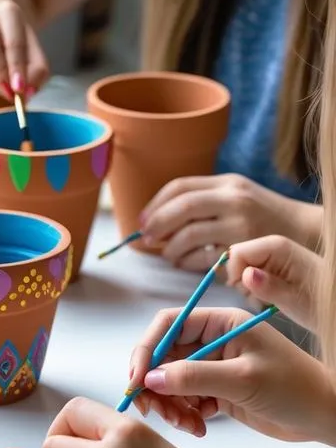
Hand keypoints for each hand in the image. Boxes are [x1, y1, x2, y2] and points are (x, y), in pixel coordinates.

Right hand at [0, 0, 49, 96]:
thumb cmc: (14, 40)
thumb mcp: (33, 50)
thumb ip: (37, 70)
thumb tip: (29, 91)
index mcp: (8, 11)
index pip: (12, 41)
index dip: (16, 67)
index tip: (20, 89)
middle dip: (0, 74)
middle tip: (10, 93)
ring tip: (1, 89)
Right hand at [127, 306, 335, 442]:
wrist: (324, 416)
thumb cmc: (294, 388)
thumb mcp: (242, 379)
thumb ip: (194, 377)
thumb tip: (149, 379)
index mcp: (220, 323)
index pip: (168, 324)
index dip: (147, 349)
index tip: (136, 380)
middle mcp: (213, 341)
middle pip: (164, 356)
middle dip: (155, 384)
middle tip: (153, 411)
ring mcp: (214, 367)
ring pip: (171, 381)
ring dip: (170, 404)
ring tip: (185, 424)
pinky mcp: (218, 391)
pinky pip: (186, 400)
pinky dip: (184, 415)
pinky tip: (199, 428)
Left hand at [140, 174, 319, 271]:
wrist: (304, 233)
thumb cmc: (262, 217)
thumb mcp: (236, 197)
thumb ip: (204, 202)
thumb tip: (158, 219)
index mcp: (227, 183)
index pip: (181, 186)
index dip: (156, 204)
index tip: (143, 220)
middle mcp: (234, 199)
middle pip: (183, 207)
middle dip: (158, 223)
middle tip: (147, 238)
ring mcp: (241, 225)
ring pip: (191, 234)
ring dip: (171, 247)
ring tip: (168, 254)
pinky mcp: (245, 250)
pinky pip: (206, 257)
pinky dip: (188, 262)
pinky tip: (185, 263)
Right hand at [226, 236, 319, 331]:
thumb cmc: (320, 304)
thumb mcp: (293, 300)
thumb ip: (268, 286)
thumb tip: (245, 275)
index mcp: (276, 246)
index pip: (236, 252)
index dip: (235, 273)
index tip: (248, 292)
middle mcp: (272, 245)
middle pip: (237, 259)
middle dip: (241, 281)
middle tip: (261, 298)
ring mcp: (273, 255)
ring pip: (242, 267)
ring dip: (248, 287)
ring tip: (269, 299)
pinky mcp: (274, 265)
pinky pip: (251, 273)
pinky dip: (255, 288)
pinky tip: (270, 296)